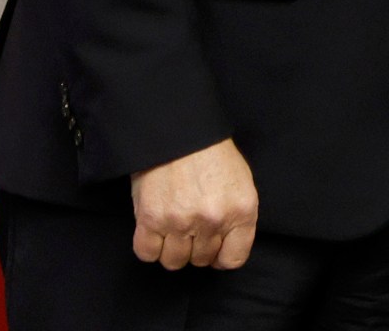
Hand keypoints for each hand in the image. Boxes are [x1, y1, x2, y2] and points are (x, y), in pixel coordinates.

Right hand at [131, 138, 258, 269]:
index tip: (211, 247)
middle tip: (188, 224)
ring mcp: (181, 221)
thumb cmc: (209, 151)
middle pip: (201, 260)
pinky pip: (147, 253)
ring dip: (171, 248)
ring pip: (174, 261)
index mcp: (241, 211)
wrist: (178, 127)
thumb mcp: (240, 182)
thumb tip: (223, 246)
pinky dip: (148, 246)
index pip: (233, 259)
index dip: (219, 256)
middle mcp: (213, 220)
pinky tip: (153, 228)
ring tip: (170, 225)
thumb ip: (235, 217)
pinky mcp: (150, 219)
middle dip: (194, 246)